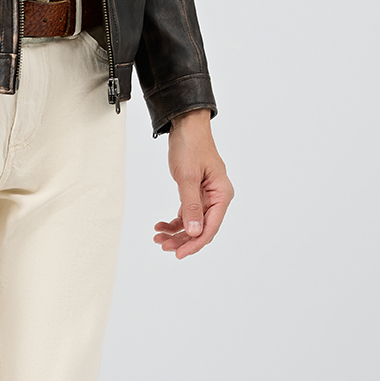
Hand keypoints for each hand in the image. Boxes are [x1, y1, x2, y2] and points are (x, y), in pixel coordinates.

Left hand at [154, 109, 232, 258]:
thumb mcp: (188, 177)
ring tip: (158, 238)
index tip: (178, 254)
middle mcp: (217, 198)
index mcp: (222, 194)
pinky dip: (174, 221)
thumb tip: (195, 232)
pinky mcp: (195, 193)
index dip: (195, 243)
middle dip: (182, 240)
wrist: (186, 126)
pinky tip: (160, 225)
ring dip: (176, 233)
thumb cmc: (190, 146)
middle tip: (162, 246)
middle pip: (202, 228)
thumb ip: (191, 206)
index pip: (210, 227)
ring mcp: (206, 196)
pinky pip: (186, 213)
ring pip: (193, 223)